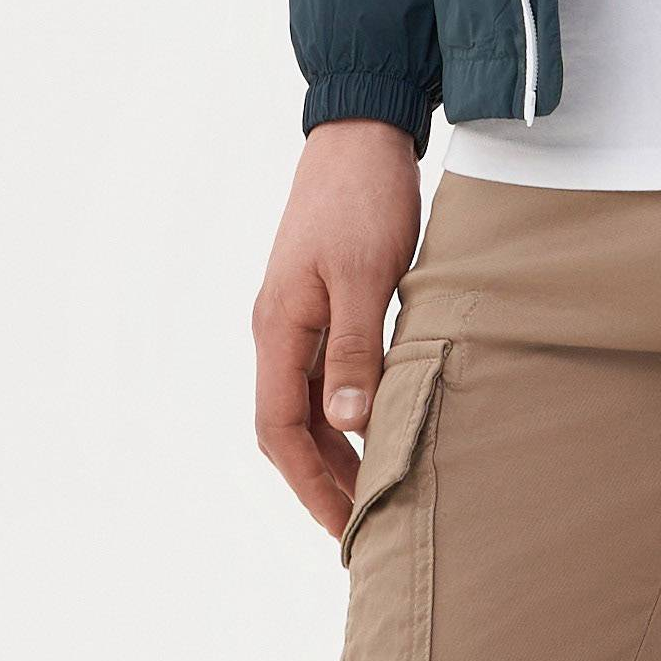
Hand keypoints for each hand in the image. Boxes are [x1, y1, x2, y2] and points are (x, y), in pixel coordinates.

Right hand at [254, 124, 424, 535]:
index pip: (280, 429)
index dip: (310, 483)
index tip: (344, 526)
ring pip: (310, 404)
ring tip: (379, 489)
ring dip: (338, 450)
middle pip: (290, 426)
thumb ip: (354, 348)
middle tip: (365, 526)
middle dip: (323, 480)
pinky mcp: (324, 303)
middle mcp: (279, 330)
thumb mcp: (364, 275)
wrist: (361, 134)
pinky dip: (351, 411)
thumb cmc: (362, 199)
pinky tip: (382, 425)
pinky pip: (328, 375)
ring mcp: (298, 317)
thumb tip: (349, 421)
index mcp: (278, 328)